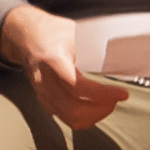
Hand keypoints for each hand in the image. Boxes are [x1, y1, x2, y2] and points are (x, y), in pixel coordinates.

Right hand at [0, 6, 130, 132]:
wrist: (26, 35)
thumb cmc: (53, 31)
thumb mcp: (75, 32)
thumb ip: (94, 46)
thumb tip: (124, 56)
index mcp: (53, 59)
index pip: (78, 87)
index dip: (103, 94)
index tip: (123, 93)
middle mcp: (44, 80)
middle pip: (74, 108)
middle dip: (101, 108)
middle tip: (116, 98)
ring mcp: (41, 92)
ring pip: (70, 117)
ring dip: (94, 115)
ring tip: (108, 103)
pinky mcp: (43, 99)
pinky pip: (64, 117)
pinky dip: (83, 117)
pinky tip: (94, 106)